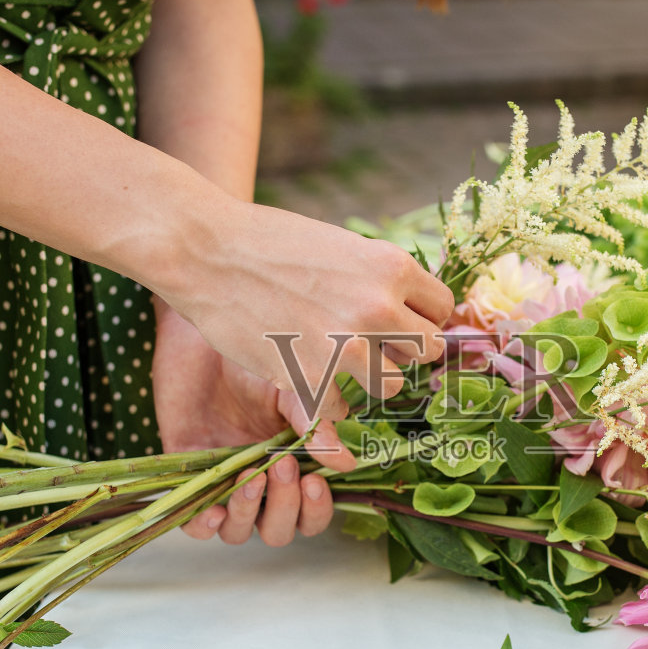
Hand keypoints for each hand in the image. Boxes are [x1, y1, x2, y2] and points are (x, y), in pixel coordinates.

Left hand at [153, 304, 357, 545]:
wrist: (202, 333)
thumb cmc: (254, 355)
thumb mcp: (293, 386)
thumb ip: (316, 424)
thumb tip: (345, 463)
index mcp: (294, 464)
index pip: (312, 512)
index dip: (316, 508)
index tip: (314, 479)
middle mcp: (260, 481)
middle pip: (279, 530)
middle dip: (284, 506)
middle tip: (281, 466)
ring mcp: (223, 481)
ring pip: (239, 532)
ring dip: (248, 513)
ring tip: (249, 476)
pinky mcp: (188, 476)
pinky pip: (195, 526)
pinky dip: (204, 526)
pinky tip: (212, 508)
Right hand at [157, 198, 453, 416]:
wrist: (206, 251)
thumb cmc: (270, 241)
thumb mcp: (342, 245)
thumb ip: (379, 277)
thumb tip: (411, 310)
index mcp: (391, 267)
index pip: (441, 308)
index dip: (420, 315)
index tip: (399, 319)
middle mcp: (378, 308)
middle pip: (426, 350)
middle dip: (401, 349)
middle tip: (371, 342)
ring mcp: (345, 347)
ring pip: (393, 385)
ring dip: (371, 377)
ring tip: (340, 358)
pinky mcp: (310, 377)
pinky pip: (342, 408)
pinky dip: (327, 398)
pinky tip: (306, 373)